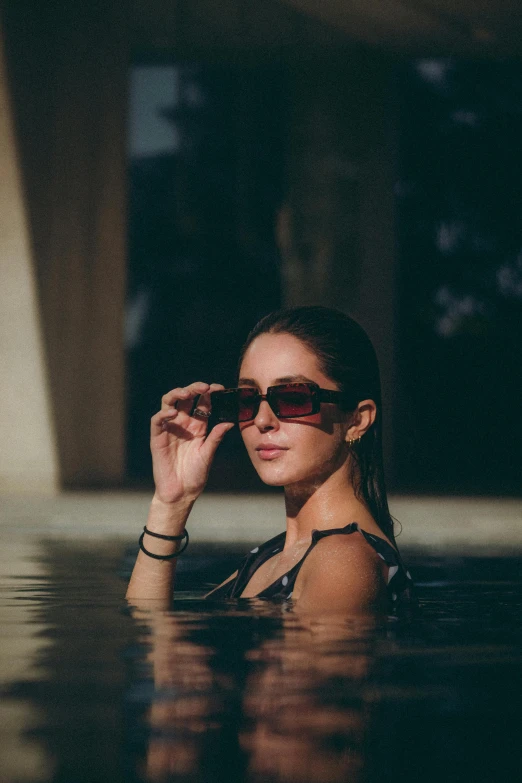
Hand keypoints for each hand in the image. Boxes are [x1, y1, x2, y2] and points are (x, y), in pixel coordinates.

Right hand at [150, 382, 233, 504]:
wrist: (181, 492)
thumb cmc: (195, 474)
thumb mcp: (208, 454)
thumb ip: (216, 438)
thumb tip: (230, 422)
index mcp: (198, 426)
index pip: (203, 403)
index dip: (210, 393)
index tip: (220, 388)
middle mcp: (183, 424)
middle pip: (186, 398)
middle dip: (194, 389)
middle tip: (204, 387)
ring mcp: (170, 428)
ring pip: (169, 403)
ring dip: (177, 394)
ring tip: (187, 393)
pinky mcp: (157, 437)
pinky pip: (158, 421)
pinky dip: (163, 413)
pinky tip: (173, 413)